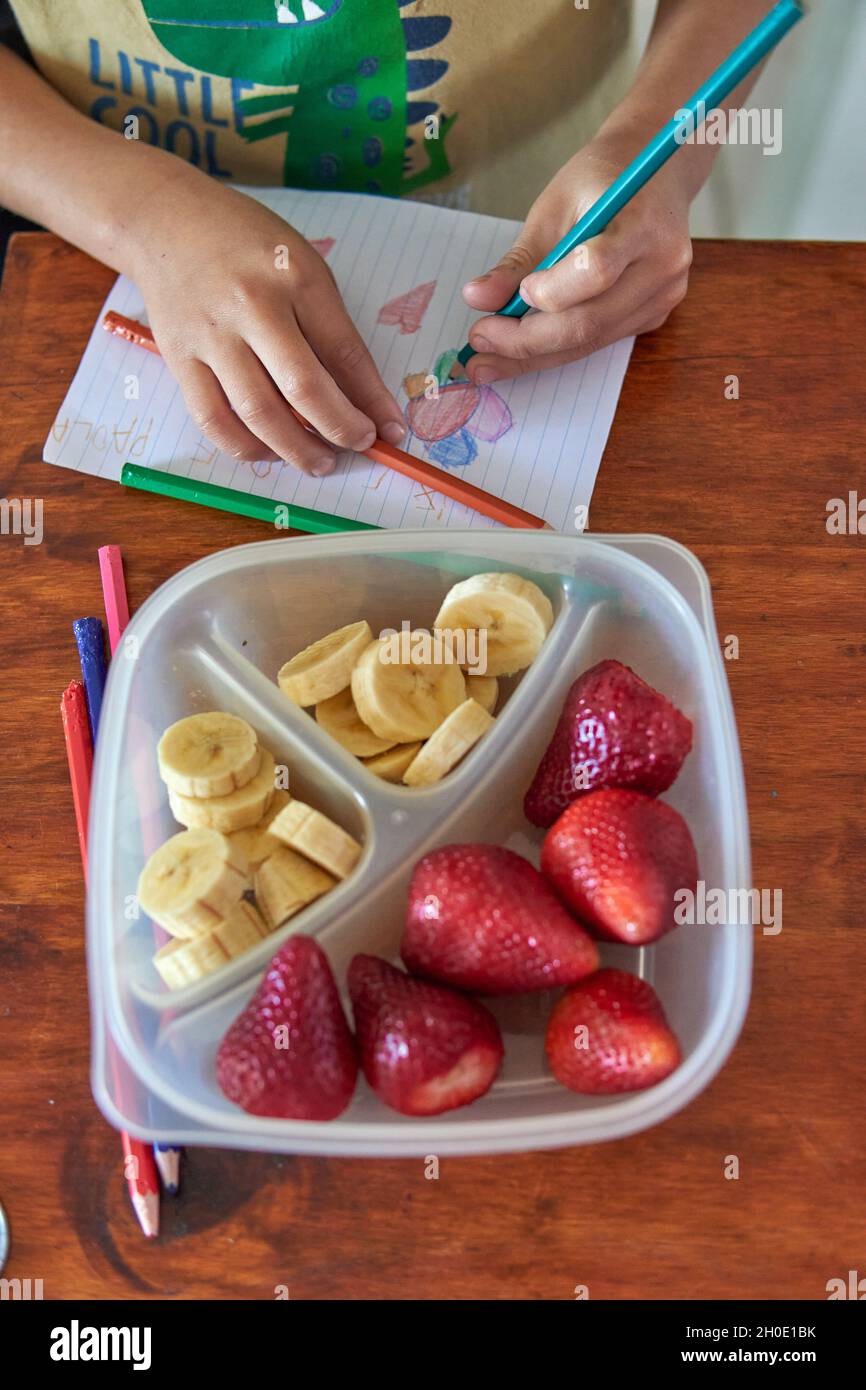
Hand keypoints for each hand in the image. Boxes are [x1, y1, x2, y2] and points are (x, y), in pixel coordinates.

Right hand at [131, 173, 405, 474]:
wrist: (169, 220)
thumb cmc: (248, 246)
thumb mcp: (303, 268)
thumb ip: (329, 329)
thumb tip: (360, 399)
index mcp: (296, 279)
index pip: (344, 352)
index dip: (373, 400)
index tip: (391, 430)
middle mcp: (252, 306)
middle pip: (302, 387)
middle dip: (339, 429)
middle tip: (359, 446)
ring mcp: (211, 335)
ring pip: (257, 412)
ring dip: (295, 450)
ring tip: (319, 461)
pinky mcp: (178, 357)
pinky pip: (212, 419)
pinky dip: (244, 447)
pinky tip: (267, 452)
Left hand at [460, 138, 693, 382]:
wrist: (653, 174)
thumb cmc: (598, 182)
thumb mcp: (552, 208)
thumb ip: (517, 260)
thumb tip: (475, 298)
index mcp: (642, 224)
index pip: (595, 270)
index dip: (550, 291)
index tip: (514, 293)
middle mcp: (663, 266)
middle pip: (589, 322)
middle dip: (525, 340)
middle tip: (478, 341)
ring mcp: (663, 296)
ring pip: (590, 341)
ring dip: (534, 355)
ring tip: (487, 359)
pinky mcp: (654, 314)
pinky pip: (599, 341)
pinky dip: (556, 349)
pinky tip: (522, 349)